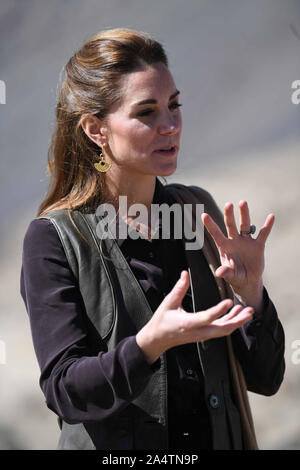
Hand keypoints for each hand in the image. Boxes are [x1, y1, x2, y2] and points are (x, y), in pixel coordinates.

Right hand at [136, 270, 252, 363]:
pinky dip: (229, 322)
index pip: (207, 317)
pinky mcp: (203, 335)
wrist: (158, 339)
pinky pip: (220, 330)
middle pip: (222, 329)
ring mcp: (202, 335)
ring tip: (248, 312)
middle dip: (238, 321)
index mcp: (188, 323)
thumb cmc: (162, 321)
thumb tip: (185, 273)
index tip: (229, 301)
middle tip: (249, 311)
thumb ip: (179, 288)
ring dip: (237, 321)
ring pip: (224, 330)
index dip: (219, 310)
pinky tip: (235, 313)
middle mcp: (198, 331)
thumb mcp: (168, 303)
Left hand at [201, 201, 274, 308]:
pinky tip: (271, 217)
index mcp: (225, 247)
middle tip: (228, 204)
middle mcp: (234, 241)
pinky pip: (263, 234)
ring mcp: (246, 242)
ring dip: (244, 214)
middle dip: (229, 215)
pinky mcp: (258, 246)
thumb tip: (219, 273)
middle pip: (230, 225)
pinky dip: (267, 226)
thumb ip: (226, 272)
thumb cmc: (235, 276)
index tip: (203, 215)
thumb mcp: (230, 275)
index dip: (210, 225)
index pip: (216, 234)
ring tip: (243, 202)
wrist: (247, 280)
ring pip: (245, 225)